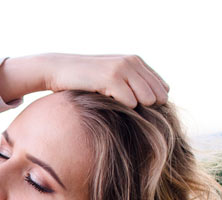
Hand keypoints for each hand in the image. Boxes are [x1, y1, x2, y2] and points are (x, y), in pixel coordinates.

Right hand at [0, 53, 169, 108]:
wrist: (58, 69)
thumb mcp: (110, 77)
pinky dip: (124, 108)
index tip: (140, 113)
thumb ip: (129, 84)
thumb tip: (150, 105)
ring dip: (137, 109)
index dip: (155, 102)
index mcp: (135, 61)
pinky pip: (130, 100)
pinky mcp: (110, 78)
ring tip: (122, 112)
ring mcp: (122, 68)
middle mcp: (132, 62)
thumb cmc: (84, 79)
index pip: (163, 86)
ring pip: (147, 97)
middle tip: (132, 116)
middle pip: (158, 94)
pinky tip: (112, 108)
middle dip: (149, 108)